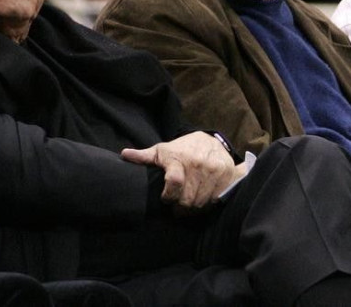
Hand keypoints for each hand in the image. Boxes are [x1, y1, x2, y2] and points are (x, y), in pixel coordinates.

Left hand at [121, 131, 238, 208]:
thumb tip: (124, 155)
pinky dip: (206, 205)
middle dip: (179, 207)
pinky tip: (200, 201)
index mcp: (179, 158)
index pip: (173, 182)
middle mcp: (198, 164)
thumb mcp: (162, 150)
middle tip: (176, 207)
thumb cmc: (182, 149)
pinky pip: (215, 201)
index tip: (165, 198)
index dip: (168, 196)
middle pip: (187, 199)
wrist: (211, 142)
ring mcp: (214, 171)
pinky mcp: (226, 178)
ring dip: (192, 209)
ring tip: (186, 205)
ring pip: (201, 203)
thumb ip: (144, 156)